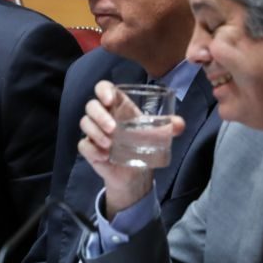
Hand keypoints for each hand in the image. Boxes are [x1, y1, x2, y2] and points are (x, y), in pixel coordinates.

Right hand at [77, 80, 184, 217]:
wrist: (135, 174)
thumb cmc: (143, 145)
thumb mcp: (157, 134)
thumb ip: (169, 127)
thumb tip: (180, 124)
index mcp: (118, 106)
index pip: (103, 88)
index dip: (103, 90)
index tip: (109, 100)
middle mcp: (104, 116)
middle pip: (91, 105)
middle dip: (99, 116)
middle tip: (113, 129)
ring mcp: (94, 132)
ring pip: (84, 123)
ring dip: (95, 132)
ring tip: (109, 145)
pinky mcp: (90, 149)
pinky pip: (83, 145)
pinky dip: (91, 149)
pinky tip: (104, 156)